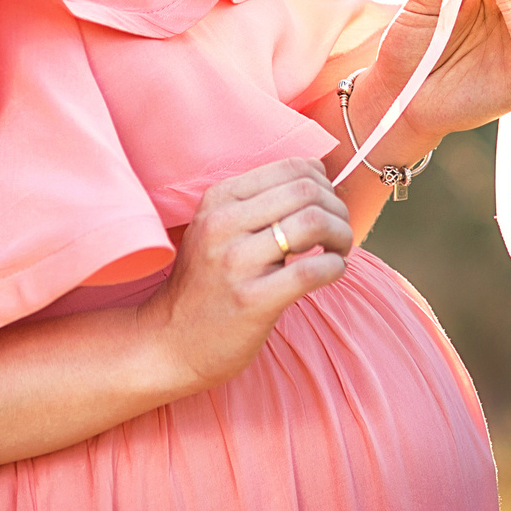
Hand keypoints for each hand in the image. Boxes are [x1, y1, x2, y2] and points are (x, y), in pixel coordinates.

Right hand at [136, 158, 352, 390]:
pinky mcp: (252, 300)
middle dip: (337, 209)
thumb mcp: (215, 229)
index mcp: (218, 200)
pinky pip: (311, 271)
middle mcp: (223, 224)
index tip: (327, 206)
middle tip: (339, 232)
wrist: (169, 342)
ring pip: (313, 223)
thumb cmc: (204, 285)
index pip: (291, 168)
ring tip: (338, 251)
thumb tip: (318, 173)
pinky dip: (335, 267)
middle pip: (307, 191)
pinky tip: (332, 272)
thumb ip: (259, 202)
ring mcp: (236, 262)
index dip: (323, 184)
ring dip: (341, 235)